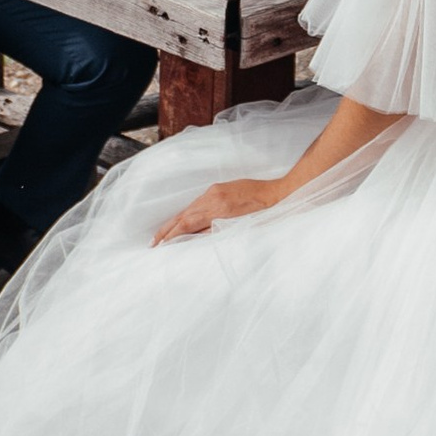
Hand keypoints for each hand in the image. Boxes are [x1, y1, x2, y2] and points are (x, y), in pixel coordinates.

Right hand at [153, 172, 282, 243]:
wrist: (281, 193)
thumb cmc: (267, 214)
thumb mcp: (242, 228)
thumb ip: (216, 232)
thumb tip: (194, 239)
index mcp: (218, 209)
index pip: (188, 224)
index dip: (172, 236)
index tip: (161, 247)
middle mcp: (213, 197)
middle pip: (184, 215)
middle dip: (167, 230)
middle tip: (153, 243)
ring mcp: (215, 191)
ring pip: (189, 208)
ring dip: (175, 222)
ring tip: (163, 235)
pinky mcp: (219, 188)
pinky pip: (198, 202)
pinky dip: (187, 213)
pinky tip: (182, 220)